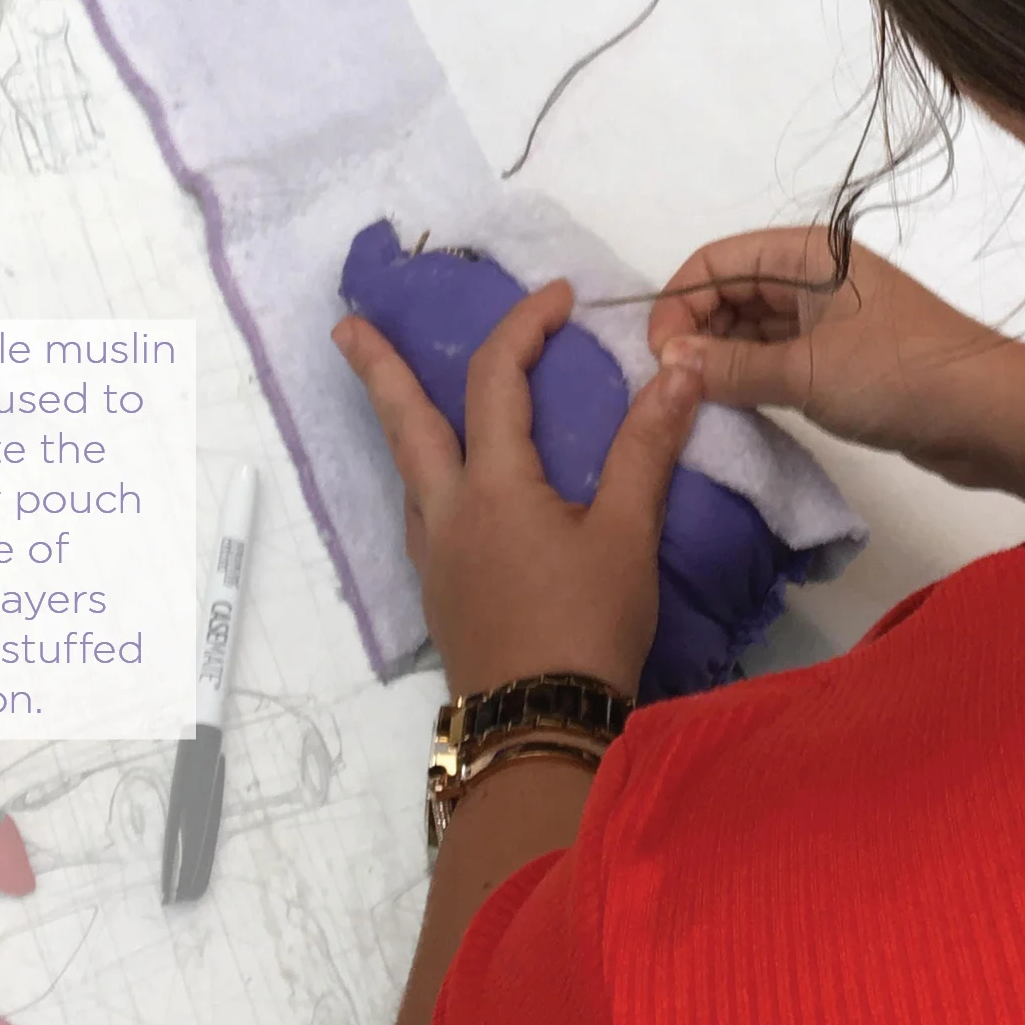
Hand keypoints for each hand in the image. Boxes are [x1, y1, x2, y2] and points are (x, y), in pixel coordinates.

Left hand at [334, 278, 699, 698]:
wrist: (537, 728)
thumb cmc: (585, 627)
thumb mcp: (627, 534)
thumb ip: (646, 449)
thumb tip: (679, 369)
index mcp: (492, 486)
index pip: (497, 380)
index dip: (525, 326)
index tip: (559, 296)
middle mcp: (446, 511)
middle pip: (403, 422)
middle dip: (377, 369)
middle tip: (344, 326)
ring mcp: (434, 555)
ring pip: (406, 469)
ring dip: (399, 423)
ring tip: (400, 397)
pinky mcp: (440, 590)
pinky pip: (420, 510)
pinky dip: (425, 474)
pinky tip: (445, 489)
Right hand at [643, 227, 1024, 514]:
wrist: (988, 416)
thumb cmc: (900, 375)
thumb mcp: (806, 372)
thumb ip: (730, 366)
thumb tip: (666, 362)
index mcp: (807, 251)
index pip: (716, 260)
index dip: (678, 302)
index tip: (657, 359)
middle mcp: (812, 275)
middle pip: (729, 291)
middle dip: (694, 332)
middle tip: (670, 389)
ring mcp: (827, 318)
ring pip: (750, 328)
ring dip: (718, 359)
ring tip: (692, 403)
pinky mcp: (839, 359)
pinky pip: (775, 358)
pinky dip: (748, 377)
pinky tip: (727, 408)